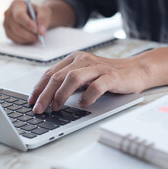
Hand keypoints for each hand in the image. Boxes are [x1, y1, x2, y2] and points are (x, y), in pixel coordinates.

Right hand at [4, 0, 51, 43]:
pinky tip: (31, 37)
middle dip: (30, 34)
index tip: (37, 30)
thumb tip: (41, 31)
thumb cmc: (38, 12)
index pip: (19, 15)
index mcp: (16, 5)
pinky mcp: (8, 33)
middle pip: (17, 28)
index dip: (28, 24)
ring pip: (17, 35)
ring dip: (29, 38)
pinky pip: (16, 40)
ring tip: (38, 37)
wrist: (35, 16)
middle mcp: (9, 14)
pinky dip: (26, 41)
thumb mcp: (44, 12)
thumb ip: (43, 19)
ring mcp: (6, 24)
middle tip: (40, 36)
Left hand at [28, 51, 147, 113]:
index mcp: (75, 59)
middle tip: (38, 109)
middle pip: (58, 76)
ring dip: (61, 94)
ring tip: (56, 107)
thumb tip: (48, 98)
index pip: (50, 73)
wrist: (135, 70)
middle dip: (45, 94)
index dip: (39, 88)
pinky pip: (96, 86)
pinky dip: (87, 96)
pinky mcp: (111, 76)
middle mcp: (84, 60)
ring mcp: (98, 68)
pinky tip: (83, 103)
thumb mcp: (84, 76)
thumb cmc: (107, 75)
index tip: (31, 101)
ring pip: (73, 78)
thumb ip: (68, 82)